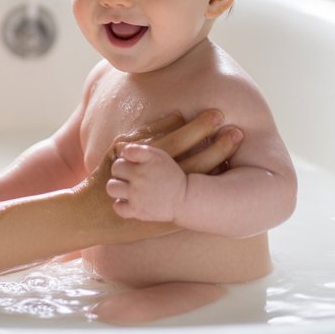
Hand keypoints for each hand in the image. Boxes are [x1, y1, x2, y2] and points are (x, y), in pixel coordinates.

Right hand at [76, 111, 241, 237]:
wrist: (91, 214)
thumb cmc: (106, 174)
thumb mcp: (121, 149)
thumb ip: (149, 133)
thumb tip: (177, 114)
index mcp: (147, 159)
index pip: (180, 139)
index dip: (200, 127)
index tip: (220, 113)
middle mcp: (158, 181)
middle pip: (196, 160)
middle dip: (218, 146)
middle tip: (238, 131)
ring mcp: (165, 202)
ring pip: (200, 185)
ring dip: (220, 170)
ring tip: (243, 159)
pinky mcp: (169, 220)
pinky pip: (196, 207)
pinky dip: (212, 196)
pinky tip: (228, 187)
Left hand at [107, 143, 185, 221]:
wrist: (184, 199)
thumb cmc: (170, 175)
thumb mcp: (160, 156)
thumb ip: (141, 150)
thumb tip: (122, 151)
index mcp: (147, 162)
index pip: (125, 152)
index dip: (127, 155)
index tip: (134, 161)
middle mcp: (140, 178)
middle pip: (116, 169)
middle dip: (121, 170)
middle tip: (130, 175)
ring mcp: (137, 195)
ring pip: (111, 188)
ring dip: (117, 187)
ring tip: (126, 188)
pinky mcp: (137, 211)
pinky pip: (117, 207)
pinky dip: (120, 205)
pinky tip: (128, 201)